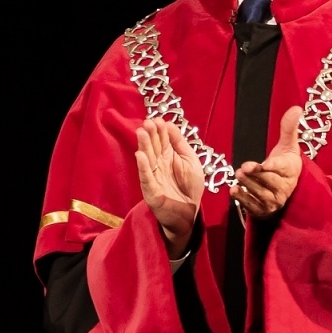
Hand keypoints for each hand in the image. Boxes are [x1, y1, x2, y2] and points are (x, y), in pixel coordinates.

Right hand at [135, 118, 202, 258]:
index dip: (159, 130)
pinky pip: (146, 177)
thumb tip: (169, 124)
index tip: (157, 119)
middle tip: (147, 122)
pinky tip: (140, 155)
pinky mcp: (151, 191)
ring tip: (141, 132)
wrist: (190, 213)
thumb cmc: (190, 187)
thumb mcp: (191, 160)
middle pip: (153, 146)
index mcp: (168, 155)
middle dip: (150, 134)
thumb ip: (180, 143)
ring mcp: (153, 176)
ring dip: (144, 145)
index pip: (161, 139)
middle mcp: (158, 164)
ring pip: (147, 159)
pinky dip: (143, 167)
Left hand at [232, 106, 302, 220]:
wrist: (288, 187)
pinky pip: (253, 206)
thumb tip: (296, 107)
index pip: (280, 168)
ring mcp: (274, 200)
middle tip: (242, 169)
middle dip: (256, 176)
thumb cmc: (286, 162)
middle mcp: (284, 187)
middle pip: (268, 181)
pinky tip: (234, 191)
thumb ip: (289, 128)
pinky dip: (243, 199)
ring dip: (248, 186)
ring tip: (238, 177)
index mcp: (291, 169)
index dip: (270, 167)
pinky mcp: (264, 209)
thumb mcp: (288, 145)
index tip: (261, 164)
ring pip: (260, 193)